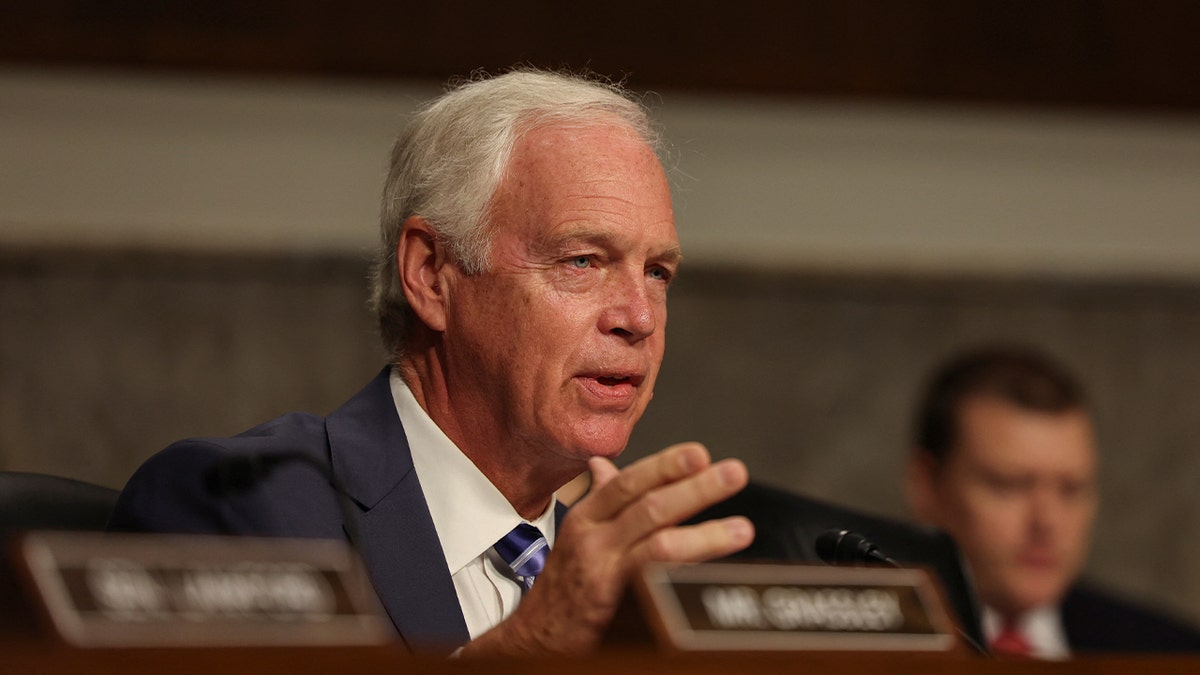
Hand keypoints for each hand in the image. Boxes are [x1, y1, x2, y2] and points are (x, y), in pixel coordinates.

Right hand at [462, 442, 752, 655]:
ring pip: (657, 546)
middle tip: (733, 473)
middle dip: (695, 489)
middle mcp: (593, 540)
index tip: (700, 453)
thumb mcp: (577, 533)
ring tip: (741, 529)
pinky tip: (709, 575)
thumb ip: (601, 499)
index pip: (630, 481)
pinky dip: (682, 577)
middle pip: (649, 507)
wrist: (535, 637)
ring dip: (704, 535)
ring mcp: (603, 575)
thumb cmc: (563, 582)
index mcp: (588, 516)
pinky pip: (652, 588)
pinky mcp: (611, 609)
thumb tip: (605, 464)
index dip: (665, 465)